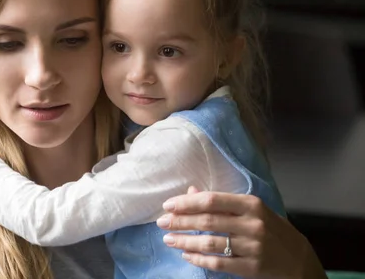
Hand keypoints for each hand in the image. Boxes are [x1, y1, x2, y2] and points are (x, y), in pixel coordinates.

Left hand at [157, 187, 326, 278]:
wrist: (299, 261)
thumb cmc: (271, 229)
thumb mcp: (251, 210)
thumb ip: (221, 201)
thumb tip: (191, 191)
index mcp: (251, 204)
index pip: (211, 200)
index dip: (186, 203)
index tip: (168, 205)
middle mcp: (252, 224)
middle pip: (207, 221)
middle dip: (180, 222)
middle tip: (162, 223)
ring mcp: (252, 247)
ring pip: (210, 243)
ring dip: (185, 242)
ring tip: (169, 240)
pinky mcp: (251, 268)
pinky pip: (218, 263)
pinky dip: (199, 259)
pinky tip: (186, 255)